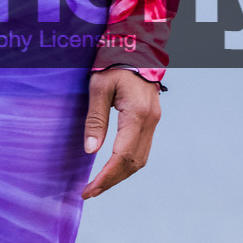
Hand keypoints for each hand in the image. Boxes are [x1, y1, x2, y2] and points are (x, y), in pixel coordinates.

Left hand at [81, 68, 160, 199]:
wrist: (135, 50)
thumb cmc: (113, 65)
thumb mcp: (98, 88)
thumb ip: (95, 119)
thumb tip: (91, 150)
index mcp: (137, 114)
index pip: (122, 155)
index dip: (106, 176)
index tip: (89, 189)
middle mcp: (150, 121)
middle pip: (133, 162)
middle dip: (112, 180)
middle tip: (89, 192)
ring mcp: (154, 122)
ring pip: (140, 159)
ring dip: (120, 175)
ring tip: (98, 185)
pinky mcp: (151, 121)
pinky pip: (141, 150)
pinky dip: (126, 164)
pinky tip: (111, 169)